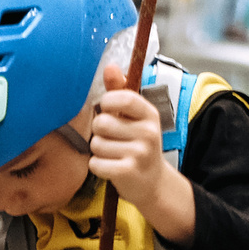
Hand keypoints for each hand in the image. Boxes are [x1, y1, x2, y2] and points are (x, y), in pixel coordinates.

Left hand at [88, 66, 195, 240]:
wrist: (153, 183)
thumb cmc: (138, 144)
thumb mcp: (134, 118)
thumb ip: (119, 92)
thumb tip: (110, 66)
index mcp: (150, 115)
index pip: (124, 97)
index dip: (107, 102)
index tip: (107, 110)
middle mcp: (149, 133)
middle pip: (102, 123)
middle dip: (99, 131)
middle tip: (110, 138)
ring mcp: (140, 154)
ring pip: (96, 144)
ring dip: (98, 151)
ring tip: (112, 154)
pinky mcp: (128, 172)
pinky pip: (96, 163)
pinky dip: (97, 166)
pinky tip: (109, 167)